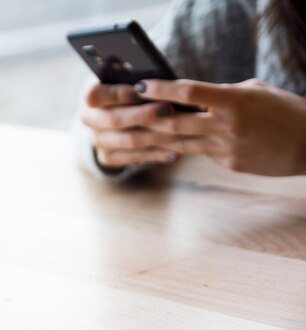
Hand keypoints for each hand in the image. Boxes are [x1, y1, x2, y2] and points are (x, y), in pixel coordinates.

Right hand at [81, 80, 180, 166]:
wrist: (114, 113)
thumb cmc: (128, 89)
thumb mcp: (126, 78)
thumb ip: (135, 78)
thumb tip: (154, 81)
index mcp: (90, 96)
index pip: (95, 96)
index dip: (118, 94)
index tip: (142, 89)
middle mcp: (89, 119)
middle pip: (114, 120)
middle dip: (143, 115)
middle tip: (169, 109)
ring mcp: (98, 140)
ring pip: (129, 141)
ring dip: (156, 136)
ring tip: (179, 131)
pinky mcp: (108, 157)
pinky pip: (134, 158)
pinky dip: (157, 154)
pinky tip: (175, 151)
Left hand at [137, 78, 305, 175]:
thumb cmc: (282, 110)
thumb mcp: (253, 91)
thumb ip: (220, 93)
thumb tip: (190, 96)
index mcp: (233, 101)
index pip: (188, 93)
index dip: (161, 89)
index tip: (142, 86)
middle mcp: (226, 126)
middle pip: (174, 124)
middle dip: (147, 118)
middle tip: (126, 112)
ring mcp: (226, 149)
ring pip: (180, 143)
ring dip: (156, 137)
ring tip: (135, 130)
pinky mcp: (228, 164)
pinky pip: (199, 152)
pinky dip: (183, 146)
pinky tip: (166, 144)